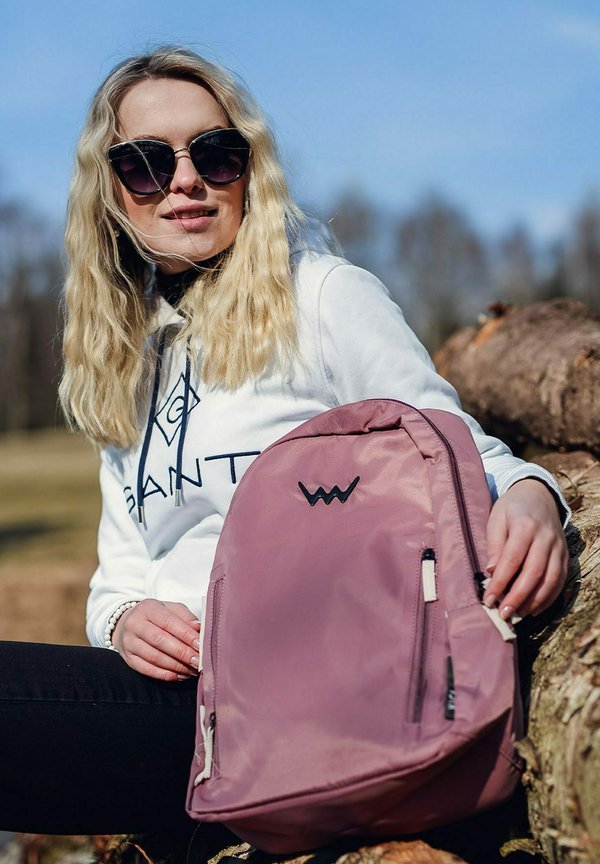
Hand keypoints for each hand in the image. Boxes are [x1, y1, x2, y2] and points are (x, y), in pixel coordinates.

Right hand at [111, 599, 200, 680]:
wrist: (129, 623)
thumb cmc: (157, 616)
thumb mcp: (171, 609)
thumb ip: (186, 617)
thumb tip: (199, 629)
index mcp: (148, 608)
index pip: (168, 622)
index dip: (186, 634)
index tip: (200, 645)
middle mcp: (135, 624)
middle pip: (160, 640)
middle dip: (182, 653)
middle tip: (198, 661)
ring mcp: (129, 642)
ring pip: (154, 657)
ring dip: (176, 666)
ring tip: (192, 669)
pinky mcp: (128, 658)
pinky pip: (147, 669)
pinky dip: (165, 674)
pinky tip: (179, 675)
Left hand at [483, 479, 568, 619]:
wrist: (538, 494)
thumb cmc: (511, 508)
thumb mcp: (496, 519)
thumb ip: (494, 545)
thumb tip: (491, 571)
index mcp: (525, 525)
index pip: (512, 559)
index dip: (500, 582)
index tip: (488, 600)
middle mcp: (546, 537)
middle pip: (534, 572)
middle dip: (517, 597)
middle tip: (503, 613)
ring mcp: (559, 547)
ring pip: (550, 579)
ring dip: (534, 601)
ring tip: (518, 614)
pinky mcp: (565, 555)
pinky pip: (560, 580)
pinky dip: (549, 598)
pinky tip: (534, 609)